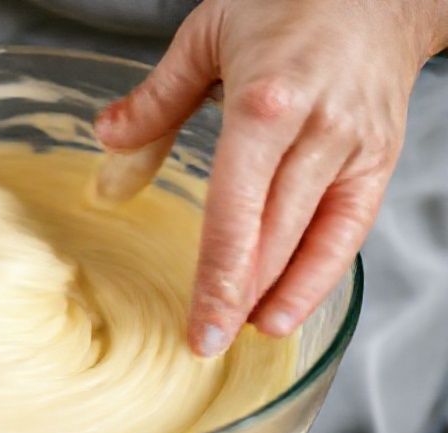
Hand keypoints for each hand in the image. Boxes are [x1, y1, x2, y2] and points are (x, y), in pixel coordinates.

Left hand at [95, 0, 447, 355]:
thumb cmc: (287, 1)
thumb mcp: (205, 37)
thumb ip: (156, 101)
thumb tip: (107, 144)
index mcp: (266, 104)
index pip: (237, 212)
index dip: (218, 278)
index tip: (200, 327)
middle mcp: (316, 134)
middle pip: (273, 238)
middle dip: (237, 299)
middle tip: (205, 344)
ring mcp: (353, 150)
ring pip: (311, 241)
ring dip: (275, 295)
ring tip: (240, 332)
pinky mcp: (378, 160)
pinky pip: (349, 232)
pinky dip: (319, 275)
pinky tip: (287, 307)